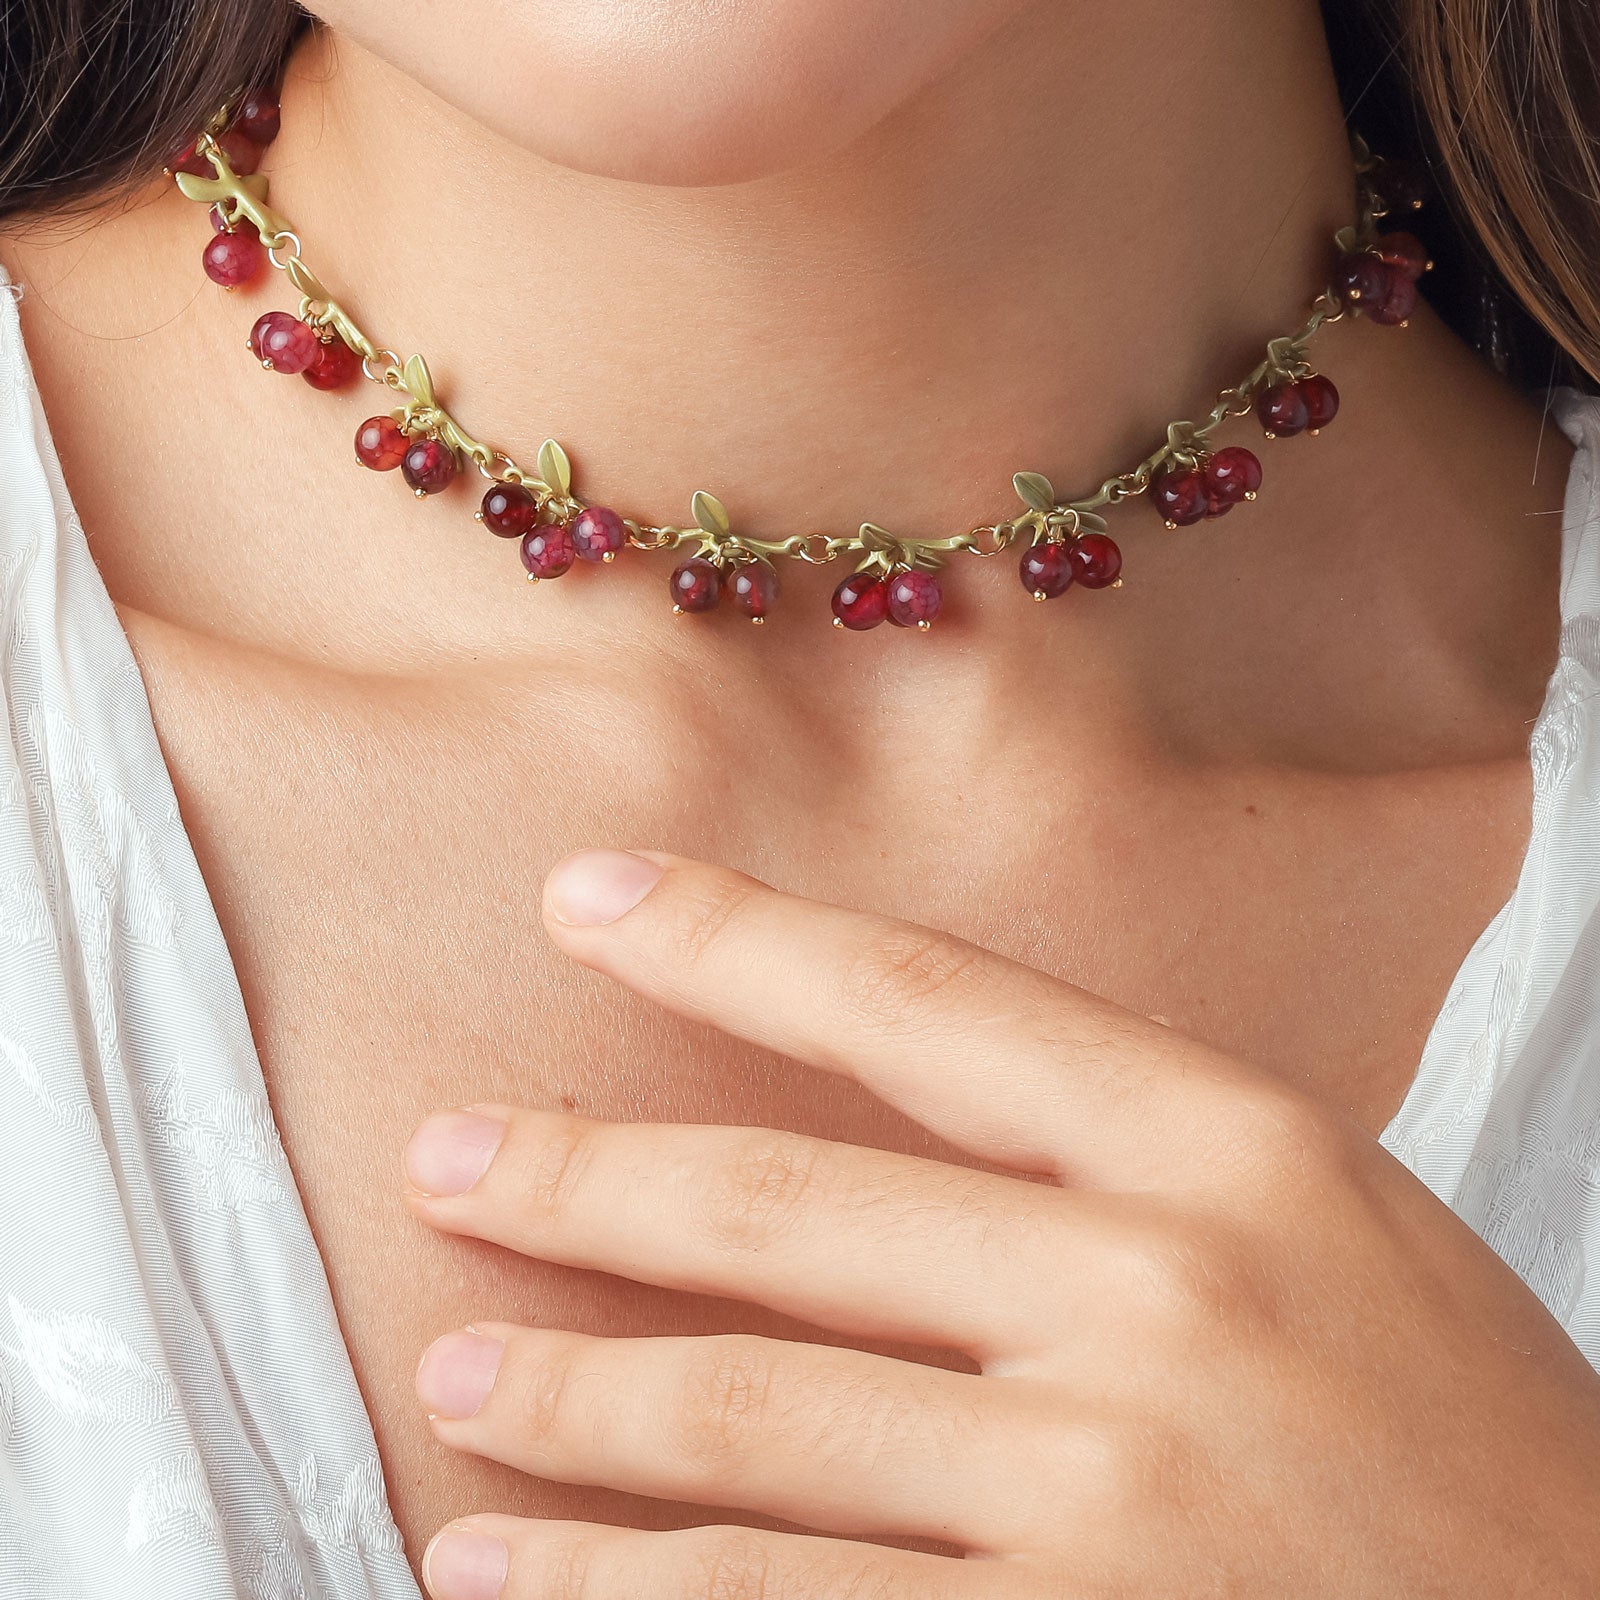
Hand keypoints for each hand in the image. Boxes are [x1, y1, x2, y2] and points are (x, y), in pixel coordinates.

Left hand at [402, 849, 1599, 1598]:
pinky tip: (504, 1572)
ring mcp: (1116, 1499)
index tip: (590, 899)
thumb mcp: (1327, 1229)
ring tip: (453, 1381)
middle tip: (448, 1164)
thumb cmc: (1464, 1436)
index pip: (929, 1004)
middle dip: (584, 1181)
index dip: (737, 941)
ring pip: (754, 1423)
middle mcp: (1162, 1300)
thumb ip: (1117, 1163)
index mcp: (1235, 1149)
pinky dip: (617, 1596)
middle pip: (790, 1212)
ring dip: (570, 1400)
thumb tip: (865, 1116)